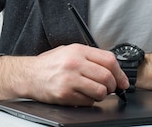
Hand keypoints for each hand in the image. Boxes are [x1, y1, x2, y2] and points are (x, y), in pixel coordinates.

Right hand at [0, 44, 129, 105]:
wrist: (28, 75)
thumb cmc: (49, 63)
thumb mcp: (70, 51)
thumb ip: (89, 57)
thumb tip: (111, 68)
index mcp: (78, 50)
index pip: (109, 60)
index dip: (120, 72)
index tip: (123, 80)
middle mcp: (75, 63)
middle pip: (107, 76)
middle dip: (113, 85)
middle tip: (111, 88)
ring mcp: (70, 80)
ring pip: (100, 91)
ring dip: (102, 95)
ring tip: (96, 92)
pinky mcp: (65, 94)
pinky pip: (88, 101)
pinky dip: (90, 101)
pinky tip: (83, 96)